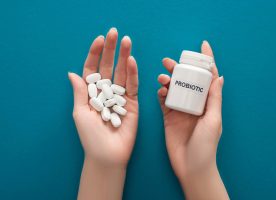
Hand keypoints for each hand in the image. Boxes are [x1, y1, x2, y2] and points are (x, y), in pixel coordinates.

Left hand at [69, 28, 137, 199]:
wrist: (108, 155)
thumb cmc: (91, 137)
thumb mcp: (80, 113)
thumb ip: (80, 92)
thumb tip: (71, 73)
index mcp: (91, 93)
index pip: (93, 69)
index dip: (95, 54)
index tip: (99, 40)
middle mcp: (106, 92)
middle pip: (109, 67)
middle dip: (112, 50)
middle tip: (115, 33)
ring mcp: (120, 96)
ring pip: (122, 73)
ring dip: (124, 56)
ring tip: (127, 41)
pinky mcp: (132, 103)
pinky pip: (133, 86)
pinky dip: (132, 74)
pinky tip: (131, 61)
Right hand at [158, 41, 227, 198]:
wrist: (191, 167)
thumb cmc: (206, 145)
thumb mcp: (213, 120)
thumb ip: (214, 98)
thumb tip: (219, 76)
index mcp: (208, 103)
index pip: (208, 78)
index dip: (206, 61)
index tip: (203, 46)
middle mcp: (194, 103)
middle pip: (187, 80)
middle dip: (180, 68)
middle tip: (169, 61)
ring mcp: (180, 109)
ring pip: (174, 88)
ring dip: (168, 80)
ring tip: (162, 77)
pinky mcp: (169, 116)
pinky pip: (164, 101)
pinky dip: (161, 93)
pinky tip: (160, 90)